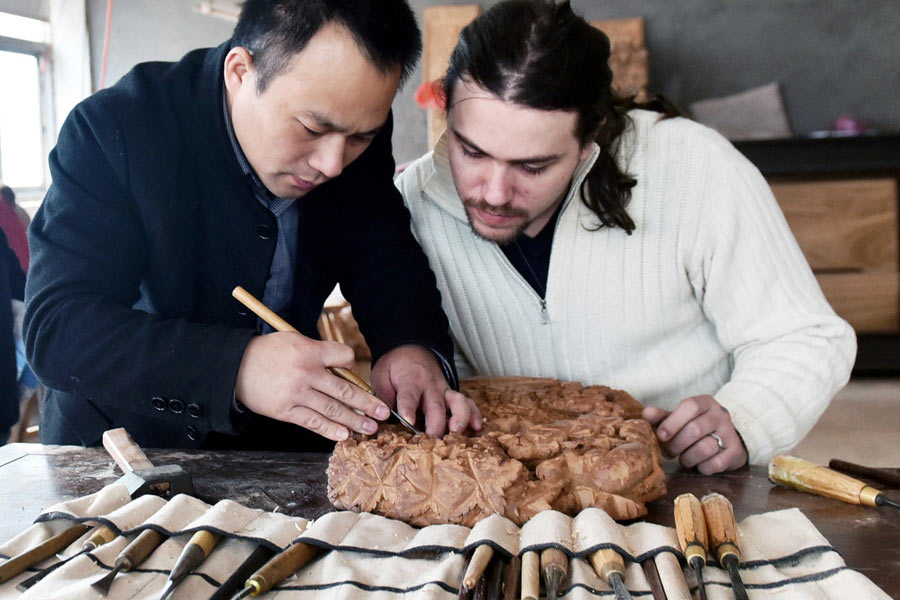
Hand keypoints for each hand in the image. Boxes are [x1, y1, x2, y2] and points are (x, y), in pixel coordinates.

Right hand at [234, 332, 389, 440]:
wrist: (235, 367)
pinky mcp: (286, 411)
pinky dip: (330, 430)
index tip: (353, 368)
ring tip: (370, 428)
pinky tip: (344, 435)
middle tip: (384, 413)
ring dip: (354, 420)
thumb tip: (341, 366)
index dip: (351, 362)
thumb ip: (317, 351)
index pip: (344, 357)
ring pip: (332, 409)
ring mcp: (297, 394)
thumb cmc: (267, 352)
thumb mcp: (293, 340)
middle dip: (367, 403)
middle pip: (344, 390)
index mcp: (310, 351)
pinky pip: (313, 422)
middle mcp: (306, 373)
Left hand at [371, 344, 481, 436]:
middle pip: (436, 406)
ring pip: (458, 402)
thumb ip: (383, 396)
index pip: (409, 396)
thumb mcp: (381, 375)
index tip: (408, 422)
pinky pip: (468, 403)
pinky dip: (474, 414)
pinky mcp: (452, 395)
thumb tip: (380, 419)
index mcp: (410, 381)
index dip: (408, 409)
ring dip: (460, 418)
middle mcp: (430, 386)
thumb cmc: (394, 366)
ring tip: (457, 433)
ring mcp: (444, 390)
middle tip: (432, 441)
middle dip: (436, 424)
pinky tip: (476, 427)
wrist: (411, 348)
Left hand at [642, 395, 747, 473]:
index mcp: (705, 402)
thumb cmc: (695, 427)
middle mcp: (720, 415)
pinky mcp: (736, 452)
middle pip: (695, 429)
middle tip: (668, 452)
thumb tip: (645, 414)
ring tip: (684, 458)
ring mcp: (730, 433)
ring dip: (688, 458)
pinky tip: (699, 464)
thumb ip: (662, 417)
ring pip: (705, 448)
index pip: (690, 406)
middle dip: (676, 445)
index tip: (660, 435)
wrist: (725, 440)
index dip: (672, 422)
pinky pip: (715, 464)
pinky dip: (702, 467)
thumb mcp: (678, 419)